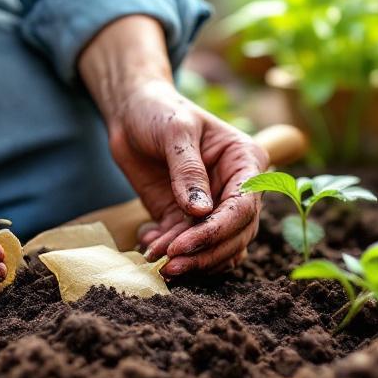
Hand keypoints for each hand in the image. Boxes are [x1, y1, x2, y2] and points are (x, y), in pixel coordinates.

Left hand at [109, 80, 267, 275]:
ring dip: (191, 261)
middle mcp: (236, 186)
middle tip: (171, 265)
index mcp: (245, 160)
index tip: (185, 246)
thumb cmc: (159, 111)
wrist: (132, 114)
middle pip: (236, 234)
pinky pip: (188, 245)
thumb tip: (201, 212)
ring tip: (159, 264)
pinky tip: (148, 244)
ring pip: (217, 247)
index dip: (217, 231)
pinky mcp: (187, 216)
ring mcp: (213, 205)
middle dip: (205, 254)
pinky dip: (170, 251)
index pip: (243, 206)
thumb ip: (188, 170)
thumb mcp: (175, 131)